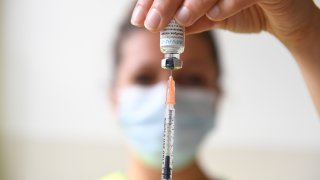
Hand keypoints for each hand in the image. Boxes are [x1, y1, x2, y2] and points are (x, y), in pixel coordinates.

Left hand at [131, 0, 318, 44]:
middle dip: (165, 1)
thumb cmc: (245, 10)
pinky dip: (228, 3)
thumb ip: (189, 20)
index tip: (140, 19)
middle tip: (151, 23)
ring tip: (181, 20)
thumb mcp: (211, 17)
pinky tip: (215, 16)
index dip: (154, 0)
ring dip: (194, 1)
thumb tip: (161, 27)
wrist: (282, 18)